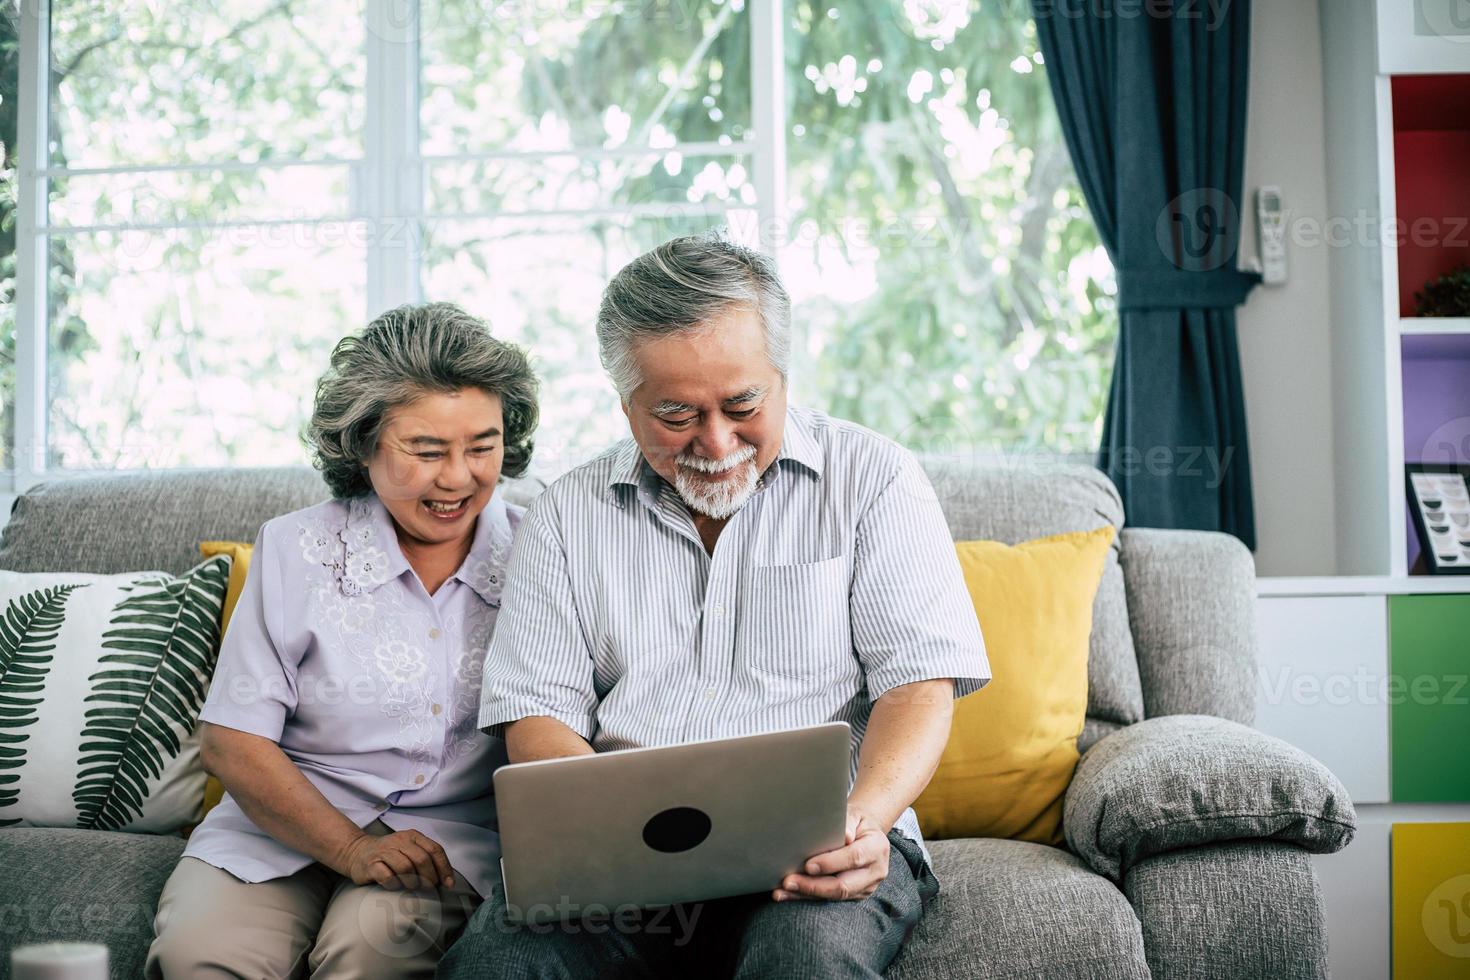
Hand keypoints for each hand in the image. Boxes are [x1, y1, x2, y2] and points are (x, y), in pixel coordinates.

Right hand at [340, 829, 454, 890]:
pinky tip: (395, 886)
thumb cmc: (390, 855)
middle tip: (429, 888)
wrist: (358, 852)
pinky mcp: (371, 864)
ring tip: (412, 887)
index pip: (435, 850)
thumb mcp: (410, 850)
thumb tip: (447, 881)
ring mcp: (384, 852)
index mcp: (413, 836)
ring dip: (412, 882)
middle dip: (429, 877)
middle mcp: (399, 840)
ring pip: (406, 867)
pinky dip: (395, 885)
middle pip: (422, 859)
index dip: (444, 868)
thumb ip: (427, 859)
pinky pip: (387, 877)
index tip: (448, 884)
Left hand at [772, 807, 888, 902]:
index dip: (830, 863)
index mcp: (877, 848)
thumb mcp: (854, 814)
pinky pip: (830, 900)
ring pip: (835, 896)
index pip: (854, 858)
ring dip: (806, 895)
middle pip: (844, 885)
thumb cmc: (856, 822)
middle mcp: (875, 871)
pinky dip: (808, 897)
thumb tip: (844, 835)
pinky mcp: (855, 895)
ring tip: (782, 891)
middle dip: (814, 885)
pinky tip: (788, 894)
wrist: (866, 833)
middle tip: (788, 881)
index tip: (808, 865)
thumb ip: (848, 822)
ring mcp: (866, 887)